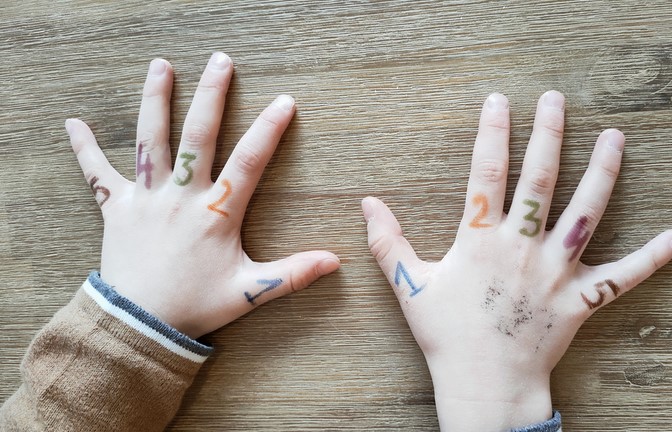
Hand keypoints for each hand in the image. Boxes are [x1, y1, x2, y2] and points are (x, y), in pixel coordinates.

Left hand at [67, 52, 339, 338]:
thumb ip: (292, 274)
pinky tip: (74, 123)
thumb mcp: (248, 292)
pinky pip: (98, 175)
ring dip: (155, 101)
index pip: (248, 161)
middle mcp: (181, 196)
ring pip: (151, 141)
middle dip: (211, 96)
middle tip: (221, 62)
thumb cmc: (195, 306)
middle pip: (198, 135)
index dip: (268, 130)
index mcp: (215, 213)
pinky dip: (84, 149)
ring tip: (161, 66)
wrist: (139, 325)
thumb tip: (334, 261)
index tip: (284, 102)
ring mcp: (147, 199)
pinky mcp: (117, 209)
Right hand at [362, 92, 671, 430]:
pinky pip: (622, 277)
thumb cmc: (447, 336)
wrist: (485, 385)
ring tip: (614, 138)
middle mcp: (521, 249)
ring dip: (602, 173)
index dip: (492, 135)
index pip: (486, 176)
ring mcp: (555, 273)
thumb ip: (388, 243)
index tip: (499, 101)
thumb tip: (367, 204)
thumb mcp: (410, 287)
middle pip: (539, 182)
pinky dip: (651, 258)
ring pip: (585, 214)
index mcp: (480, 242)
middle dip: (548, 136)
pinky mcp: (580, 299)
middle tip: (557, 100)